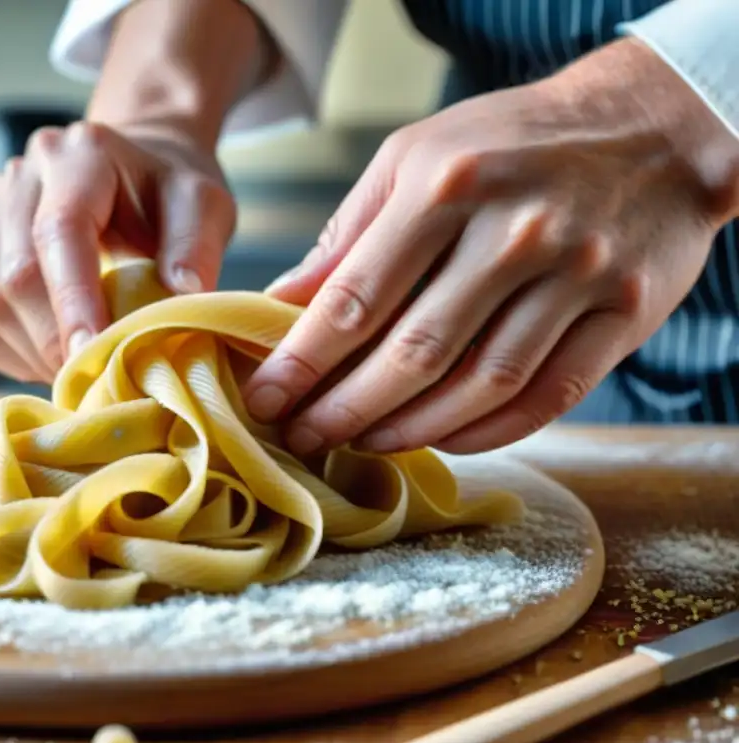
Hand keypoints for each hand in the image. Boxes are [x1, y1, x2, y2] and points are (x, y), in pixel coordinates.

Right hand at [0, 122, 235, 382]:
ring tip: (75, 368)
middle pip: (14, 275)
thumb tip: (181, 292)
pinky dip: (0, 347)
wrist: (130, 171)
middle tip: (95, 376)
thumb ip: (197, 244)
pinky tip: (40, 353)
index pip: (60, 232)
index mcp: (80, 158)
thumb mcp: (204, 204)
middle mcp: (20, 176)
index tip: (92, 354)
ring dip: (28, 352)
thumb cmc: (167, 194)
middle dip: (53, 340)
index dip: (73, 300)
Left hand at [244, 38, 738, 454]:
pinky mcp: (625, 312)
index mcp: (447, 186)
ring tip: (365, 443)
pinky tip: (445, 439)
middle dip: (347, 409)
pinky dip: (490, 430)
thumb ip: (351, 231)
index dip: (303, 360)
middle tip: (304, 437)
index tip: (265, 399)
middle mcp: (515, 232)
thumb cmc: (512, 141)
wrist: (652, 125)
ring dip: (413, 429)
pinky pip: (549, 395)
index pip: (357, 296)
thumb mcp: (418, 155)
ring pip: (482, 384)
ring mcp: (577, 275)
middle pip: (415, 351)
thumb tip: (283, 300)